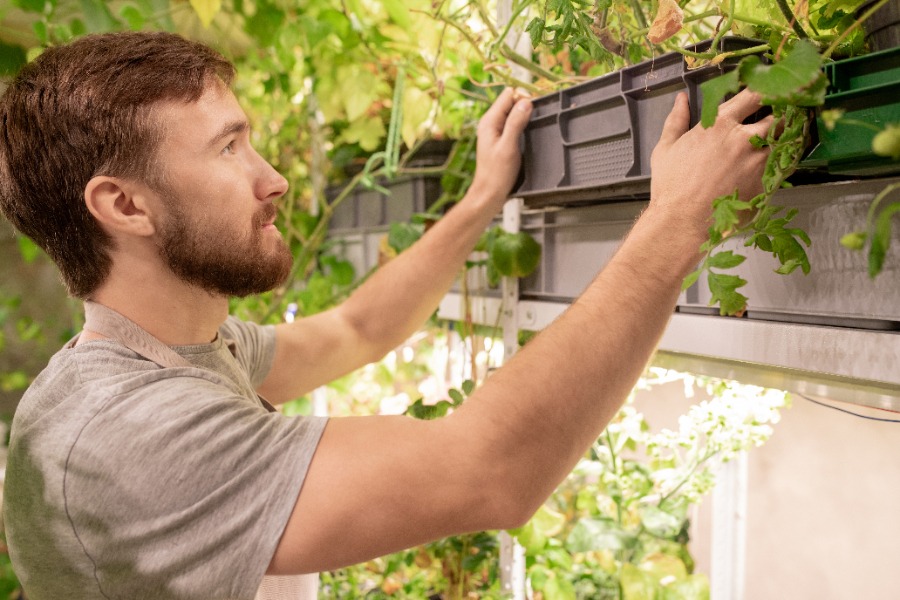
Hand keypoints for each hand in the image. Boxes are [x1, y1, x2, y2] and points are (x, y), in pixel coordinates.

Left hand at [469, 88, 532, 206]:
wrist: (489, 194)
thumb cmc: (497, 174)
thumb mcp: (509, 147)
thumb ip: (516, 123)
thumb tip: (526, 102)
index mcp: (489, 121)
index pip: (508, 95)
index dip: (523, 98)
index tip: (533, 110)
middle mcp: (490, 123)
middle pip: (511, 102)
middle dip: (524, 107)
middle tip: (533, 122)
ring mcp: (494, 131)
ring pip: (513, 113)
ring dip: (523, 117)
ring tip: (530, 130)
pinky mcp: (500, 139)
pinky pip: (512, 124)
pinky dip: (521, 126)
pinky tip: (526, 136)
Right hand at [649, 88, 773, 239]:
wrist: (682, 223)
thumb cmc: (671, 187)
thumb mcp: (666, 149)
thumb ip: (676, 120)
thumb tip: (681, 99)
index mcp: (719, 125)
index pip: (754, 95)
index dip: (766, 89)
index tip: (770, 90)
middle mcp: (744, 139)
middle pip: (779, 115)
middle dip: (784, 112)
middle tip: (786, 112)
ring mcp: (758, 162)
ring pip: (787, 139)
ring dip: (787, 135)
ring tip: (786, 135)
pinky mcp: (766, 183)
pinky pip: (784, 165)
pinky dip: (785, 159)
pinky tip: (780, 160)